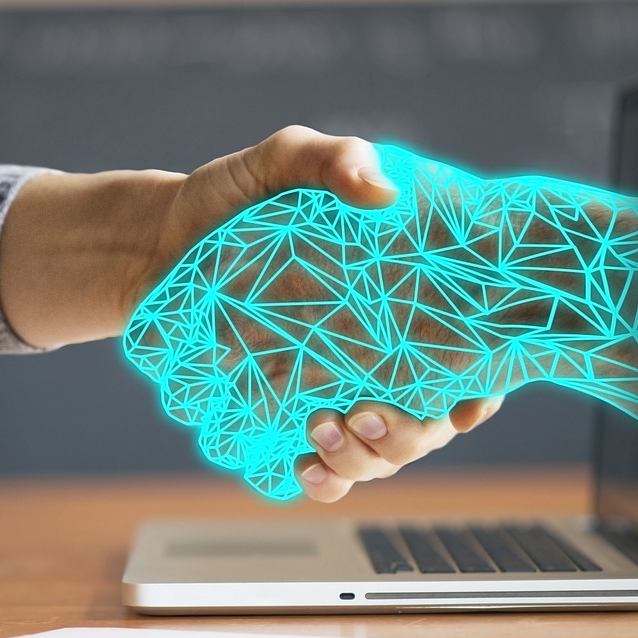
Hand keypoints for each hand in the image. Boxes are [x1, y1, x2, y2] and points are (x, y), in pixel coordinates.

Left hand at [0, 126, 502, 501]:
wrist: (156, 244)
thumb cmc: (229, 198)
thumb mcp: (281, 161)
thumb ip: (330, 159)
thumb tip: (380, 192)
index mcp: (397, 297)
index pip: (463, 352)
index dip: (481, 382)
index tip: (467, 400)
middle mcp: (375, 353)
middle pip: (425, 420)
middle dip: (409, 431)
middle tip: (366, 411)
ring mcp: (333, 389)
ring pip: (378, 454)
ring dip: (363, 457)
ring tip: (323, 429)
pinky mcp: (286, 413)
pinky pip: (322, 465)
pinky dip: (322, 478)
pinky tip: (301, 465)